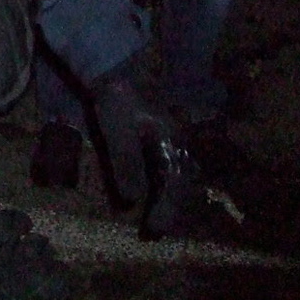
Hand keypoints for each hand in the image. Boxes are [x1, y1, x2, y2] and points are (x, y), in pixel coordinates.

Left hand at [91, 70, 199, 239]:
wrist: (117, 67)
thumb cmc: (117, 98)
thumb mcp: (118, 132)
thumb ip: (127, 165)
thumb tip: (134, 200)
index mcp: (173, 143)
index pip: (174, 187)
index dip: (165, 211)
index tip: (152, 231)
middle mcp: (181, 142)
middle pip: (182, 184)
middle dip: (170, 209)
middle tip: (155, 231)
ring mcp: (175, 137)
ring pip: (179, 176)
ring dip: (169, 198)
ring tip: (157, 218)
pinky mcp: (165, 134)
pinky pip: (171, 166)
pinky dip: (165, 184)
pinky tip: (155, 192)